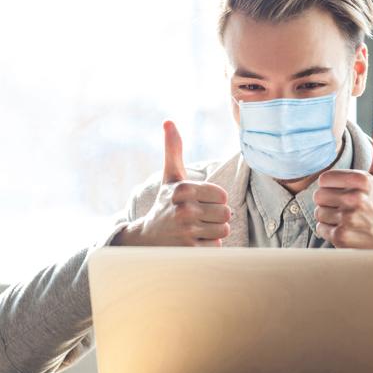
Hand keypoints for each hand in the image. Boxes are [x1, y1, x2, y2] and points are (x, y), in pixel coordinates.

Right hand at [114, 121, 230, 246]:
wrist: (146, 238)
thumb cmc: (164, 204)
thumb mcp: (170, 177)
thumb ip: (173, 150)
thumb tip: (168, 122)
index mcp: (183, 189)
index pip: (223, 195)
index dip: (214, 200)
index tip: (199, 202)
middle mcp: (184, 210)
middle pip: (226, 213)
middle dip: (215, 217)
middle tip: (197, 218)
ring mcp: (186, 232)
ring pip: (223, 230)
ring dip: (213, 232)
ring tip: (195, 230)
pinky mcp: (190, 251)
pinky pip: (217, 247)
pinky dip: (208, 246)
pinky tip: (192, 242)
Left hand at [314, 118, 372, 248]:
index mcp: (362, 180)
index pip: (324, 179)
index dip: (331, 187)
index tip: (344, 193)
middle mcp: (356, 198)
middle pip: (318, 196)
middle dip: (329, 203)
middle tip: (346, 208)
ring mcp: (349, 218)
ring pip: (318, 213)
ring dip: (329, 218)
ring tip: (347, 220)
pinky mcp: (342, 236)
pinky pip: (320, 229)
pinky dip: (329, 232)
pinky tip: (345, 231)